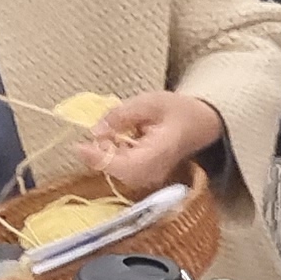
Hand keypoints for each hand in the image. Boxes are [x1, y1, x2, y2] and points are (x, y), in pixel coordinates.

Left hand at [77, 91, 225, 192]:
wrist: (200, 124)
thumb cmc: (179, 111)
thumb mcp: (150, 102)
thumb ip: (122, 115)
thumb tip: (95, 130)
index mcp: (160, 152)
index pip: (125, 165)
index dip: (99, 158)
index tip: (79, 146)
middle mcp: (154, 171)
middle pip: (117, 171)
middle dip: (101, 152)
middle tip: (95, 132)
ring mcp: (150, 177)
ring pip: (117, 172)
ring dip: (106, 153)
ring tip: (111, 132)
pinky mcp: (145, 177)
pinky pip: (122, 170)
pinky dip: (114, 155)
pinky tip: (118, 139)